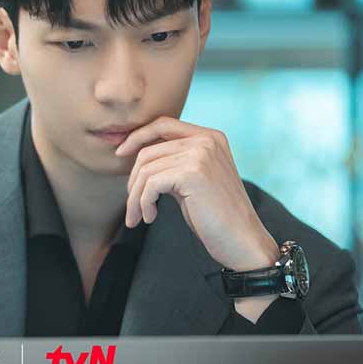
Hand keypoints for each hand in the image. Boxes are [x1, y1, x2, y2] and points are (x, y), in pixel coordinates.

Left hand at [114, 116, 279, 272]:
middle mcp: (206, 140)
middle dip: (133, 180)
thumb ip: (174, 162)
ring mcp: (200, 154)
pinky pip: (151, 184)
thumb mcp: (193, 180)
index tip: (120, 153)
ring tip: (138, 216)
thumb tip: (135, 156)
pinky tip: (150, 217)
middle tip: (131, 205)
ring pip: (146, 169)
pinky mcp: (192, 173)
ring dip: (135, 197)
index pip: (163, 123)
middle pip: (149, 150)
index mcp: (209, 137)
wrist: (242, 240)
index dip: (137, 136)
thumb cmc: (215, 215)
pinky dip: (143, 203)